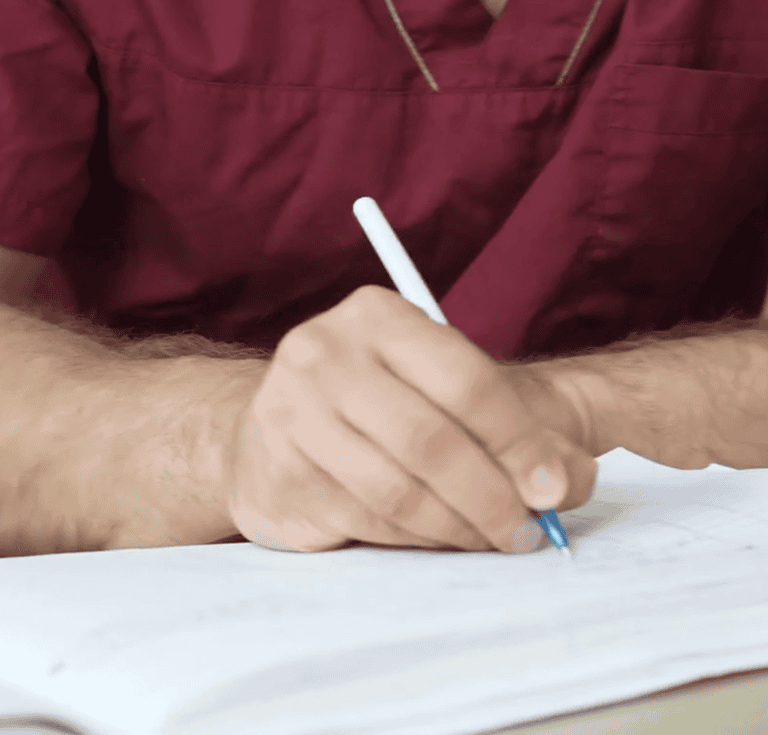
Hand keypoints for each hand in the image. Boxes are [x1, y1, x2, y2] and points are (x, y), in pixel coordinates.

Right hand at [226, 285, 597, 552]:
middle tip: (526, 531)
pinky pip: (364, 522)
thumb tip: (570, 481)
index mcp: (377, 316)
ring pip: (395, 491)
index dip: (519, 442)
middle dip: (491, 498)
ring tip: (489, 538)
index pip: (465, 380)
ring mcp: (291, 414)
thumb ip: (518, 424)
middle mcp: (325, 354)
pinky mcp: (278, 472)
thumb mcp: (443, 384)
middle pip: (429, 441)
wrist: (273, 421)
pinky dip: (412, 540)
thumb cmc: (380, 398)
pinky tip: (435, 535)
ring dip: (456, 529)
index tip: (553, 488)